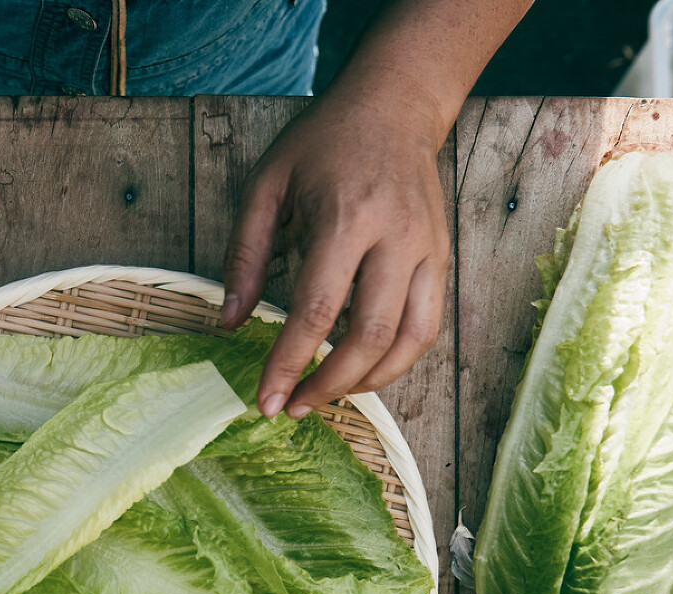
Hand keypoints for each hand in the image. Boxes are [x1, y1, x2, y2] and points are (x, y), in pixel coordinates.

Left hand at [220, 97, 449, 416]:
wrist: (395, 106)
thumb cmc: (323, 144)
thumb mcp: (267, 185)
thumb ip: (244, 254)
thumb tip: (230, 323)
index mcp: (347, 218)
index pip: (317, 310)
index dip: (289, 362)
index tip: (265, 399)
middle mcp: (396, 239)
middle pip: (369, 336)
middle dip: (328, 384)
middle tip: (292, 407)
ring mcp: (427, 251)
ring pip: (409, 341)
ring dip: (367, 382)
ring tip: (326, 396)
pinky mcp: (442, 260)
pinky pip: (428, 328)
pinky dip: (397, 361)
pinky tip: (362, 372)